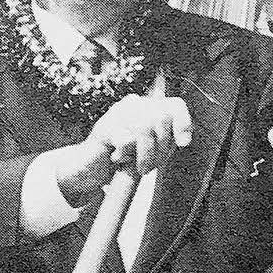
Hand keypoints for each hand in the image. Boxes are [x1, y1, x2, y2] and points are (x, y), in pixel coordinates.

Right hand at [56, 95, 192, 199]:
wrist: (89, 168)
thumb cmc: (122, 158)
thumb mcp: (149, 147)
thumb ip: (166, 139)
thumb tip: (183, 139)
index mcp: (146, 107)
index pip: (174, 105)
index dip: (183, 123)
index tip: (182, 144)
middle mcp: (133, 105)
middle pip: (161, 119)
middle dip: (161, 148)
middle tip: (152, 165)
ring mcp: (117, 114)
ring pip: (145, 129)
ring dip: (146, 155)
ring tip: (140, 168)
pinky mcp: (104, 128)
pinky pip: (127, 140)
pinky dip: (126, 155)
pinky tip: (117, 159)